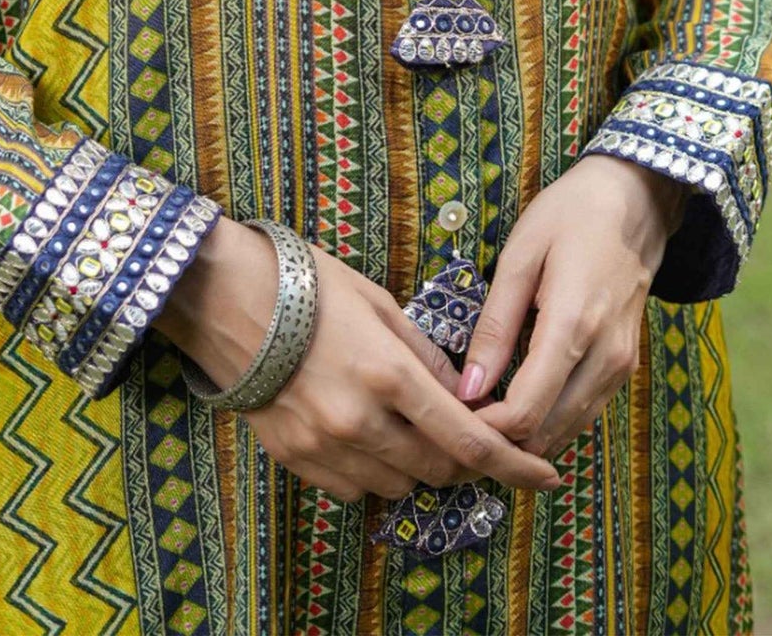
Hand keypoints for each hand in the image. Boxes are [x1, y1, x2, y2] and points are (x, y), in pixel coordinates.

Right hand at [154, 215, 562, 503]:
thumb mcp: (378, 302)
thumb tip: (459, 393)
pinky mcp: (295, 458)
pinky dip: (373, 473)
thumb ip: (422, 356)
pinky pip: (353, 488)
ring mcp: (325, 446)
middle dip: (464, 463)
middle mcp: (362, 421)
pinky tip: (368, 438)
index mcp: (390, 375)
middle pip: (437, 471)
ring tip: (413, 431)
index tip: (546, 474)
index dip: (515, 465)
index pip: (468, 441)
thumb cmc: (307, 283)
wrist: (225, 296)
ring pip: (397, 486)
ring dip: (418, 467)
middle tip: (470, 438)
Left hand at [456, 157, 689, 461]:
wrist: (636, 199)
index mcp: (573, 326)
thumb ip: (495, 325)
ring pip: (570, 430)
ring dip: (528, 434)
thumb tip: (468, 387)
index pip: (527, 411)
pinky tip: (523, 398)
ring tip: (487, 408)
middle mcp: (605, 358)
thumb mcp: (521, 255)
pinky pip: (586, 411)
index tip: (454, 412)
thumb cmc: (570, 215)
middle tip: (464, 414)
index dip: (486, 427)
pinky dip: (553, 418)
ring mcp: (622, 366)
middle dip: (503, 436)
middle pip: (548, 433)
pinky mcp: (627, 366)